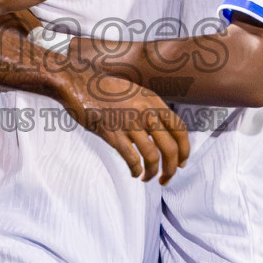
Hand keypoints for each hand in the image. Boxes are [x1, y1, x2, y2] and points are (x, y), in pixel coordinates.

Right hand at [54, 70, 189, 183]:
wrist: (78, 83)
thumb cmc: (104, 89)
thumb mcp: (135, 92)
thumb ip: (150, 109)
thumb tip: (163, 131)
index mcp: (153, 101)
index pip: (180, 129)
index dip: (185, 150)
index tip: (181, 163)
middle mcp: (145, 111)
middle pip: (170, 147)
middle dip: (171, 168)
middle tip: (166, 178)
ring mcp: (129, 122)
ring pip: (152, 156)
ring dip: (153, 173)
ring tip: (147, 178)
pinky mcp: (112, 133)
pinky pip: (131, 158)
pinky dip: (135, 170)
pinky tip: (134, 173)